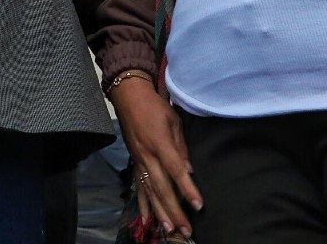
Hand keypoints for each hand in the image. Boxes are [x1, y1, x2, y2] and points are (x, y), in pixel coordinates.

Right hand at [111, 74, 200, 238]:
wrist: (128, 97)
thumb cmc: (154, 106)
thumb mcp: (173, 121)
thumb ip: (181, 147)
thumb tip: (188, 171)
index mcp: (159, 144)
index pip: (176, 171)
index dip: (187, 189)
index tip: (198, 205)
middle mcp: (147, 156)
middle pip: (162, 188)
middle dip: (174, 210)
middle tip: (186, 229)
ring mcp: (138, 161)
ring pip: (149, 191)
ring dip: (160, 212)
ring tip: (169, 229)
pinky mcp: (134, 163)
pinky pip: (138, 187)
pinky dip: (143, 204)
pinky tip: (147, 218)